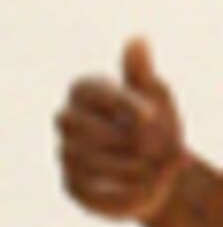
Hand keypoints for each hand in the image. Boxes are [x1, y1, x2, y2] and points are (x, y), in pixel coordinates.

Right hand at [57, 37, 186, 226]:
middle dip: (117, 136)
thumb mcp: (156, 97)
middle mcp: (68, 121)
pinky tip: (144, 183)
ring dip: (125, 164)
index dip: (119, 104)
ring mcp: (65, 153)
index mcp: (85, 92)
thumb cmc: (156, 126)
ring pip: (81, 157)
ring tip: (153, 166)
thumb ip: (142, 74)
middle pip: (73, 123)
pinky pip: (87, 186)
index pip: (86, 90)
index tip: (152, 117)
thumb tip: (136, 39)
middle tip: (152, 145)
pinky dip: (121, 187)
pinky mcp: (71, 185)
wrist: (161, 170)